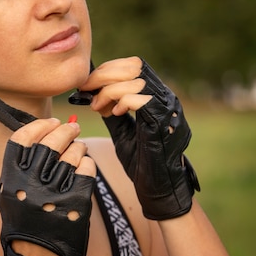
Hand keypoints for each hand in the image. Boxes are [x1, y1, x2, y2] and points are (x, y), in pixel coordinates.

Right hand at [0, 118, 95, 255]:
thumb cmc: (26, 221)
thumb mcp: (10, 194)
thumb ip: (21, 165)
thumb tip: (43, 130)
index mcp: (11, 180)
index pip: (22, 138)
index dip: (39, 125)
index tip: (51, 121)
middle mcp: (30, 185)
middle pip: (51, 142)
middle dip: (65, 130)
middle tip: (73, 127)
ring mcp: (54, 194)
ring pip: (72, 154)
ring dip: (78, 147)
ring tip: (79, 148)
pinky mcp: (76, 202)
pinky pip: (87, 169)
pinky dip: (88, 163)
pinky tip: (85, 166)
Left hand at [80, 57, 199, 220]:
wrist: (159, 190)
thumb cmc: (143, 164)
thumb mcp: (123, 131)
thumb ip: (113, 111)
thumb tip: (93, 94)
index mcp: (159, 96)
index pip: (134, 65)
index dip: (108, 69)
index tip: (88, 84)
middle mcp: (167, 98)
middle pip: (134, 66)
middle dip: (104, 75)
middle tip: (87, 90)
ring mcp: (168, 108)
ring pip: (135, 79)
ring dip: (108, 90)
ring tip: (98, 106)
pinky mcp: (163, 122)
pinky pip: (139, 99)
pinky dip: (120, 101)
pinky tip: (114, 113)